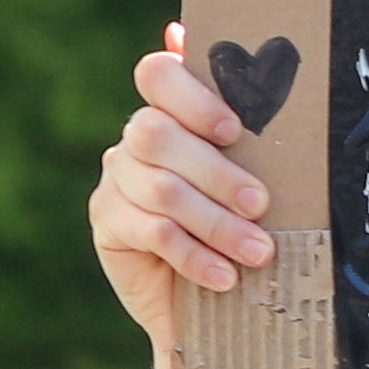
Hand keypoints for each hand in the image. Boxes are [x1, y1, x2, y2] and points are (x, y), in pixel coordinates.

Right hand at [94, 26, 275, 368]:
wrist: (213, 293)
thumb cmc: (241, 219)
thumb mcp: (253, 177)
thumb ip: (254, 136)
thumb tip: (258, 90)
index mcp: (172, 108)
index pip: (159, 76)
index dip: (193, 99)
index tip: (234, 130)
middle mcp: (137, 137)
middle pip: (158, 134)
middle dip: (216, 172)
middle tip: (260, 204)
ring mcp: (118, 178)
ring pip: (161, 190)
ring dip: (216, 223)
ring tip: (257, 252)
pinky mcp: (109, 222)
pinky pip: (153, 234)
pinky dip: (195, 256)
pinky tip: (225, 276)